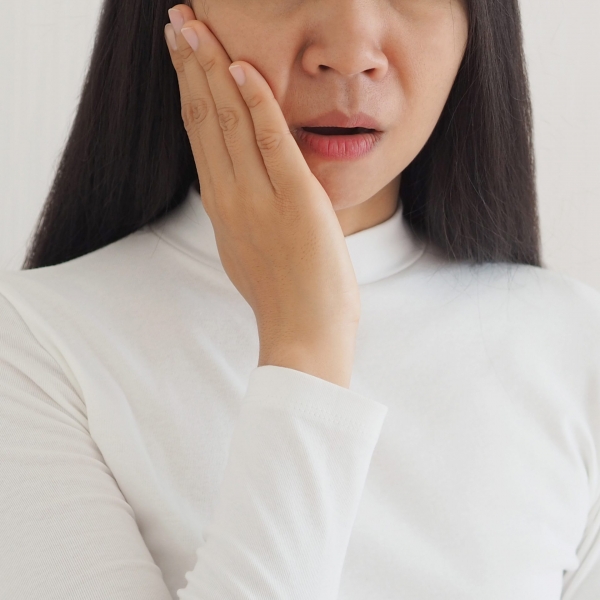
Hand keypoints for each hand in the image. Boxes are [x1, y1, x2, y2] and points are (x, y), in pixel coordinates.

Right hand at [164, 5, 359, 386]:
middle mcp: (230, 199)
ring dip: (212, 69)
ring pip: (227, 122)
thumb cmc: (286, 298)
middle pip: (204, 120)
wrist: (303, 335)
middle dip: (190, 66)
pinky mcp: (294, 201)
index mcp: (222, 209)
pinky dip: (255, 101)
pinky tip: (243, 67)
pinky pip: (270, 141)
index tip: (182, 57)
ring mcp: (259, 199)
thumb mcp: (250, 251)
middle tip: (177, 22)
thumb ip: (242, 215)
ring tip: (195, 27)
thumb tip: (238, 190)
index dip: (189, 92)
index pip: (200, 138)